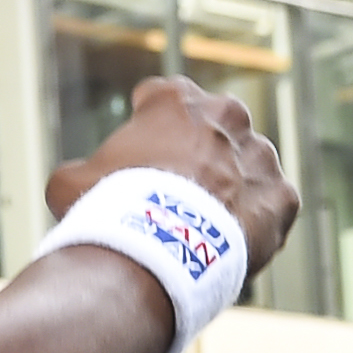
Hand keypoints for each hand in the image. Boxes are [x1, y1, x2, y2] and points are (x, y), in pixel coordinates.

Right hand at [49, 76, 298, 274]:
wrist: (156, 254)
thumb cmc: (108, 212)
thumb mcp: (70, 182)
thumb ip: (79, 171)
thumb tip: (74, 186)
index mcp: (176, 99)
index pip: (162, 99)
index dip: (148, 127)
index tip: (142, 156)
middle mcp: (227, 116)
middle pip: (214, 130)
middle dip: (199, 154)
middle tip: (177, 192)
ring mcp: (261, 156)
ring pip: (247, 168)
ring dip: (231, 187)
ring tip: (204, 225)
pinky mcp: (282, 197)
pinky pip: (270, 207)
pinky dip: (255, 222)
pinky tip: (229, 243)